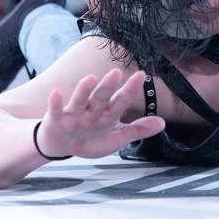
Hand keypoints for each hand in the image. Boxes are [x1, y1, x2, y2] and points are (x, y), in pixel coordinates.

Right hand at [36, 69, 164, 159]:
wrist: (62, 145)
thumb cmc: (91, 138)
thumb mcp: (117, 138)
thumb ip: (138, 130)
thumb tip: (163, 123)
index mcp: (107, 114)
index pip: (120, 101)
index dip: (130, 89)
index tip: (142, 75)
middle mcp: (91, 111)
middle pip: (101, 98)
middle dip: (108, 87)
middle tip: (117, 72)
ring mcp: (74, 115)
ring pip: (79, 101)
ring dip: (84, 90)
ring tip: (91, 79)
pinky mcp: (56, 121)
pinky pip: (55, 111)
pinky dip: (55, 104)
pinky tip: (56, 93)